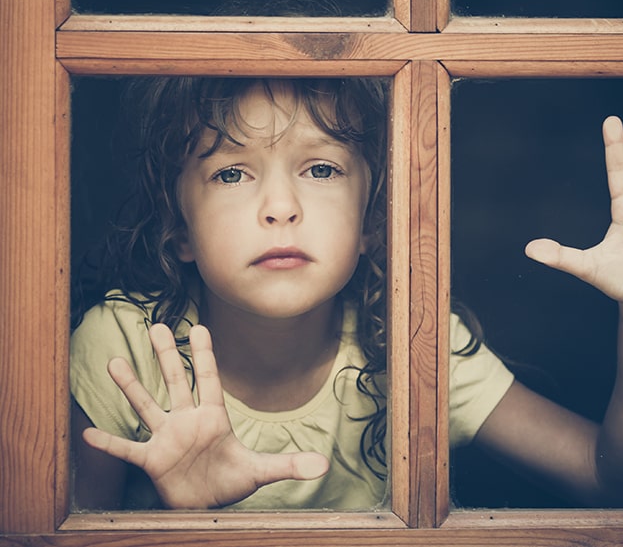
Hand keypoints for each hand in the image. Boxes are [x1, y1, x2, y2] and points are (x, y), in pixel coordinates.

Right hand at [82, 323, 328, 508]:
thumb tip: (324, 466)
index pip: (209, 379)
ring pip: (147, 405)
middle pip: (174, 381)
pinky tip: (89, 434)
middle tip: (153, 324)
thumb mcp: (262, 472)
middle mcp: (187, 421)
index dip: (203, 354)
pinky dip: (110, 442)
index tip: (197, 326)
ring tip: (113, 362)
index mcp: (214, 417)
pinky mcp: (152, 460)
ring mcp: (167, 438)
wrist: (207, 507)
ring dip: (131, 387)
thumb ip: (290, 465)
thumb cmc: (231, 481)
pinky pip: (128, 448)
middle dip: (165, 355)